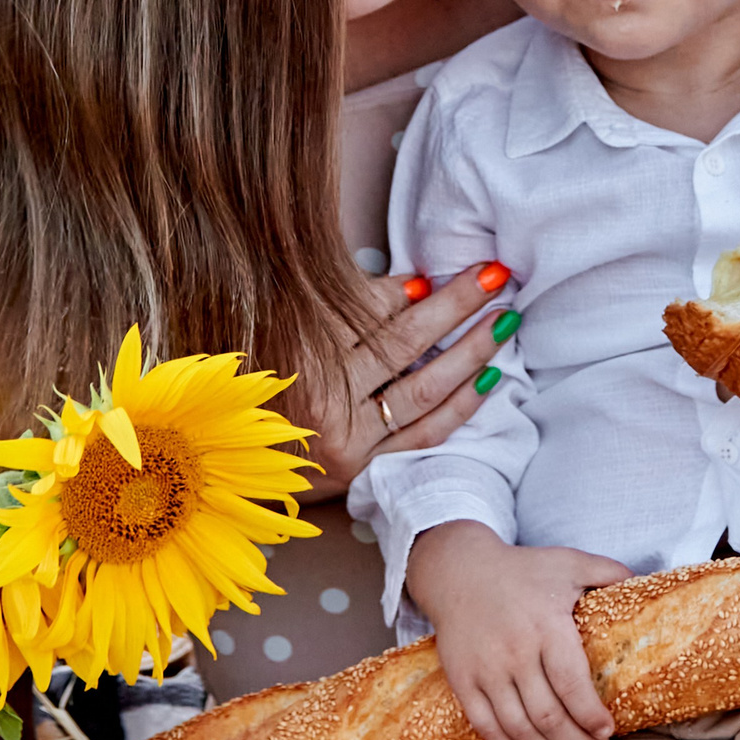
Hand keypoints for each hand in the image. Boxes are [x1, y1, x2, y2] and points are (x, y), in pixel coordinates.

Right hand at [291, 263, 518, 494]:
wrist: (234, 451)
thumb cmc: (269, 375)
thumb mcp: (297, 325)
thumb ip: (351, 303)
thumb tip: (419, 287)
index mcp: (298, 347)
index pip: (373, 311)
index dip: (423, 290)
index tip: (469, 270)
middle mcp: (320, 394)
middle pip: (403, 344)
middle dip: (456, 307)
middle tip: (498, 278)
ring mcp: (342, 438)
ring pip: (422, 390)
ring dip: (470, 353)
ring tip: (505, 322)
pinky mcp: (359, 470)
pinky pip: (422, 436)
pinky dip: (460, 405)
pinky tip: (489, 378)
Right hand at [408, 521, 630, 739]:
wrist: (460, 571)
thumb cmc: (522, 569)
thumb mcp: (567, 561)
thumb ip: (606, 571)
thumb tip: (641, 582)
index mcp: (547, 627)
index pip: (572, 685)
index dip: (591, 716)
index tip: (608, 730)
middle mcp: (516, 653)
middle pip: (549, 716)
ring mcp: (486, 670)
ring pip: (519, 727)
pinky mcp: (463, 680)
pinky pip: (486, 725)